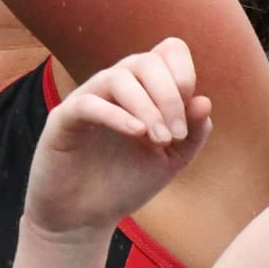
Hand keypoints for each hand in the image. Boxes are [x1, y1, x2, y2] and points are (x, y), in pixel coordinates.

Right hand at [24, 39, 211, 239]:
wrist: (84, 216)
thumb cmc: (125, 183)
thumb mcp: (171, 161)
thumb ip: (192, 134)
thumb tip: (204, 101)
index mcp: (144, 88)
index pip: (168, 50)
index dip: (184, 74)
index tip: (188, 116)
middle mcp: (116, 86)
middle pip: (146, 61)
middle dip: (170, 97)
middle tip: (176, 136)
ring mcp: (88, 98)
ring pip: (119, 77)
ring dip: (148, 107)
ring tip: (159, 141)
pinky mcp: (64, 118)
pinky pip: (89, 103)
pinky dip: (117, 115)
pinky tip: (136, 134)